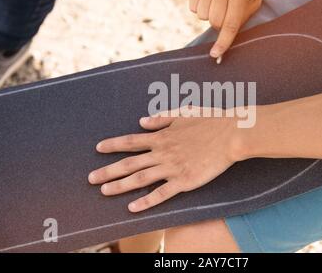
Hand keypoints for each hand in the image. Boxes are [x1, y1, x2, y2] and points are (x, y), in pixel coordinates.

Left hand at [88, 107, 242, 211]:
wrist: (230, 134)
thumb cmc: (209, 121)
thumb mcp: (183, 113)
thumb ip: (161, 118)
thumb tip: (141, 121)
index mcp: (162, 136)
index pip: (131, 141)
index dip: (113, 145)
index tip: (98, 148)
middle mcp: (163, 152)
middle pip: (130, 163)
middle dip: (108, 170)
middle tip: (90, 179)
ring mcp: (172, 168)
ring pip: (140, 179)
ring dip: (120, 185)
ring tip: (104, 191)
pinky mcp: (185, 181)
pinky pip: (161, 194)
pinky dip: (146, 201)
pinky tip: (132, 208)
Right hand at [190, 0, 267, 58]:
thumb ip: (242, 18)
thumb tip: (227, 39)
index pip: (228, 25)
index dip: (222, 43)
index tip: (215, 55)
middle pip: (214, 22)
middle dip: (221, 24)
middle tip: (228, 13)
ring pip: (202, 16)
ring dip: (210, 15)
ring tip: (220, 3)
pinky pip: (193, 7)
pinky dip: (201, 7)